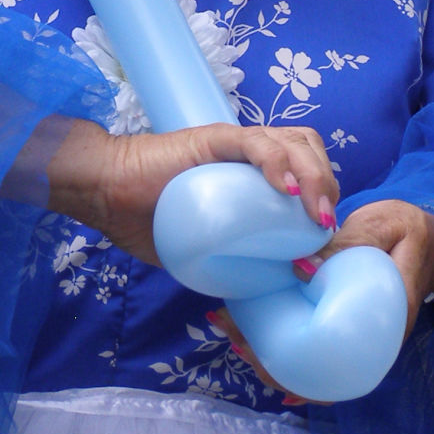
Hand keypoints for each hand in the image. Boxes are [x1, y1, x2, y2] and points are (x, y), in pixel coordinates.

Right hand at [46, 119, 337, 266]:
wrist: (105, 194)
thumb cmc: (148, 222)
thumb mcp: (204, 251)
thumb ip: (234, 262)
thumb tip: (267, 295)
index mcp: (251, 176)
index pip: (305, 170)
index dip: (323, 197)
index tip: (325, 237)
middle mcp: (249, 154)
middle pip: (310, 151)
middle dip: (328, 186)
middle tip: (325, 226)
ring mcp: (234, 143)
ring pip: (294, 142)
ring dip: (315, 175)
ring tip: (315, 212)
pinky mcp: (213, 138)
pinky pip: (255, 143)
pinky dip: (278, 163)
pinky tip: (286, 190)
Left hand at [206, 198, 433, 401]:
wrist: (430, 232)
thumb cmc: (407, 228)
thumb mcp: (382, 225)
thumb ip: (348, 243)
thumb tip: (300, 268)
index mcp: (384, 322)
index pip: (340, 366)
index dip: (298, 373)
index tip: (257, 353)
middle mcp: (370, 340)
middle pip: (318, 371)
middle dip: (271, 363)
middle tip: (232, 338)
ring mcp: (356, 332)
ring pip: (311, 359)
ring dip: (269, 351)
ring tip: (229, 329)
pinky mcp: (344, 319)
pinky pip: (312, 338)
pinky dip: (280, 335)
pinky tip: (248, 326)